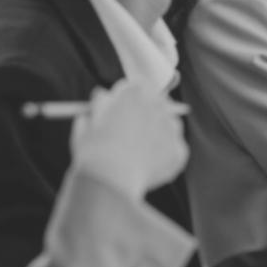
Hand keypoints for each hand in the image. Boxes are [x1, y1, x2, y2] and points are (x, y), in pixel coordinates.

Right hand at [69, 80, 188, 198]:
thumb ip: (98, 105)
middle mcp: (159, 104)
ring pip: (168, 127)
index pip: (134, 88)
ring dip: (157, 135)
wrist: (110, 178)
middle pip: (156, 104)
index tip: (120, 112)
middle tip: (131, 134)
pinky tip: (144, 168)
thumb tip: (101, 97)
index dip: (125, 101)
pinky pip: (172, 151)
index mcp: (136, 90)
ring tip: (135, 154)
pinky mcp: (179, 150)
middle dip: (145, 116)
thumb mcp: (87, 121)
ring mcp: (172, 127)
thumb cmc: (93, 149)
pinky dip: (161, 159)